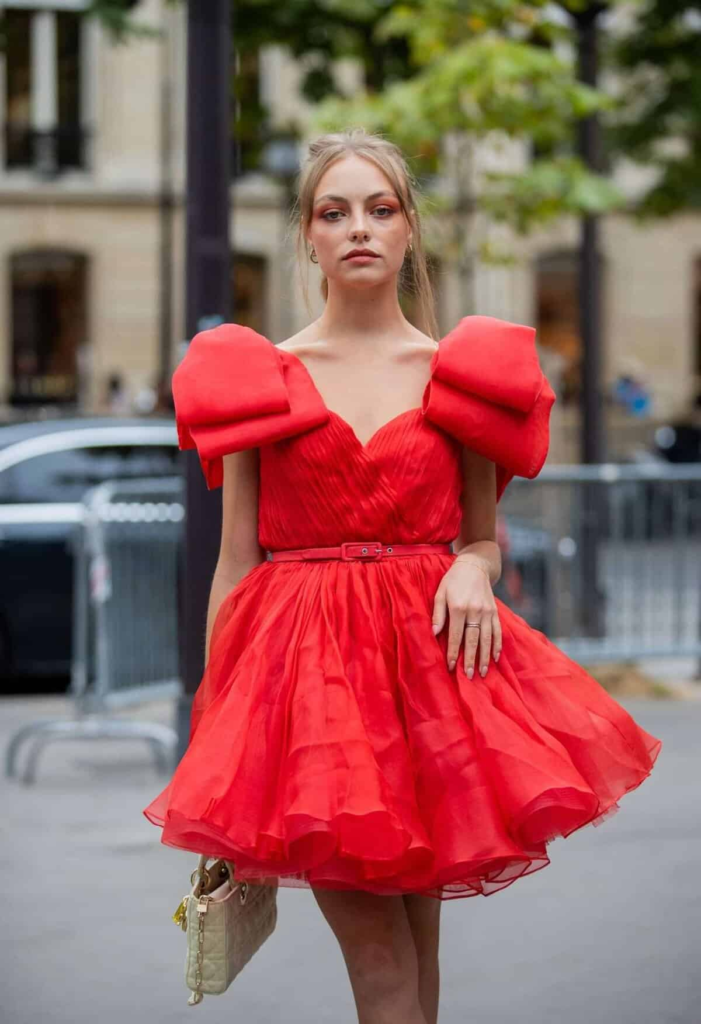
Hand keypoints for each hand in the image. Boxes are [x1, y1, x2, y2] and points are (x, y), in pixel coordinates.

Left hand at [431, 557, 501, 677]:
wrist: (475, 566)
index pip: (455, 635)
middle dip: (470, 659)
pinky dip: (497, 645)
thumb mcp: (440, 593)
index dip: (453, 652)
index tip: (450, 667)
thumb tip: (434, 633)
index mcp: (459, 607)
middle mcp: (474, 611)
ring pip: (487, 638)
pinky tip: (495, 658)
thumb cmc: (453, 581)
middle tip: (468, 676)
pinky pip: (498, 631)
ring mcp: (487, 612)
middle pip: (473, 640)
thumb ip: (438, 614)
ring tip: (482, 672)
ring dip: (485, 657)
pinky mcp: (495, 611)